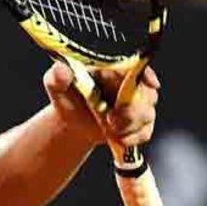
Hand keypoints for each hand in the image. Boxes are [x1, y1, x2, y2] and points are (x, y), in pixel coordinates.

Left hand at [42, 61, 159, 147]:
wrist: (73, 122)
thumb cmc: (67, 97)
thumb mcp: (56, 86)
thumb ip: (57, 77)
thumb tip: (61, 70)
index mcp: (113, 68)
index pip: (137, 66)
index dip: (147, 75)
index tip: (150, 84)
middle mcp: (130, 83)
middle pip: (147, 93)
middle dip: (132, 111)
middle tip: (111, 120)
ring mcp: (139, 102)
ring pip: (147, 114)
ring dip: (129, 127)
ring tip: (109, 130)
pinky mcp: (141, 122)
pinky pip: (146, 131)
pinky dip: (133, 138)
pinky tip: (118, 139)